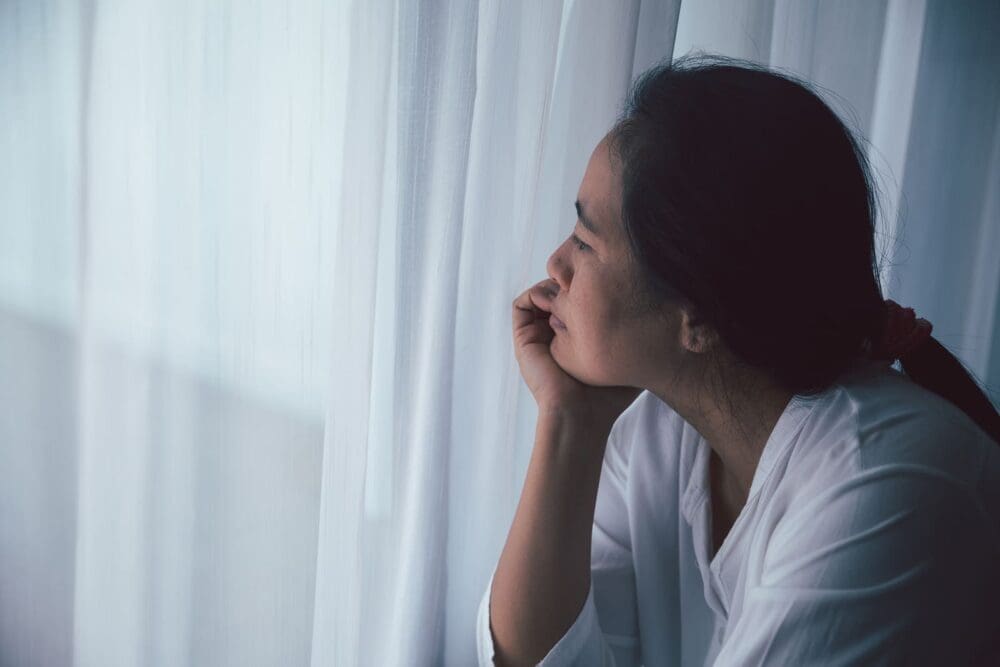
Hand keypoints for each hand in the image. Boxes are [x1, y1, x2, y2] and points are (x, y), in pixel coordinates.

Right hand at [512, 278, 641, 430]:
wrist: (581, 415)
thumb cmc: (608, 396)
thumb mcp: (628, 360)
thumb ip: (637, 338)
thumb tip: (666, 320)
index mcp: (575, 338)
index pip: (578, 300)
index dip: (590, 288)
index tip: (608, 287)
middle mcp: (554, 334)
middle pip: (559, 292)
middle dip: (573, 281)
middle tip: (591, 282)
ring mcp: (538, 335)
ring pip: (541, 293)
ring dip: (555, 285)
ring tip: (574, 291)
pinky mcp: (524, 339)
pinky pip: (523, 303)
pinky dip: (538, 293)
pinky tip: (559, 301)